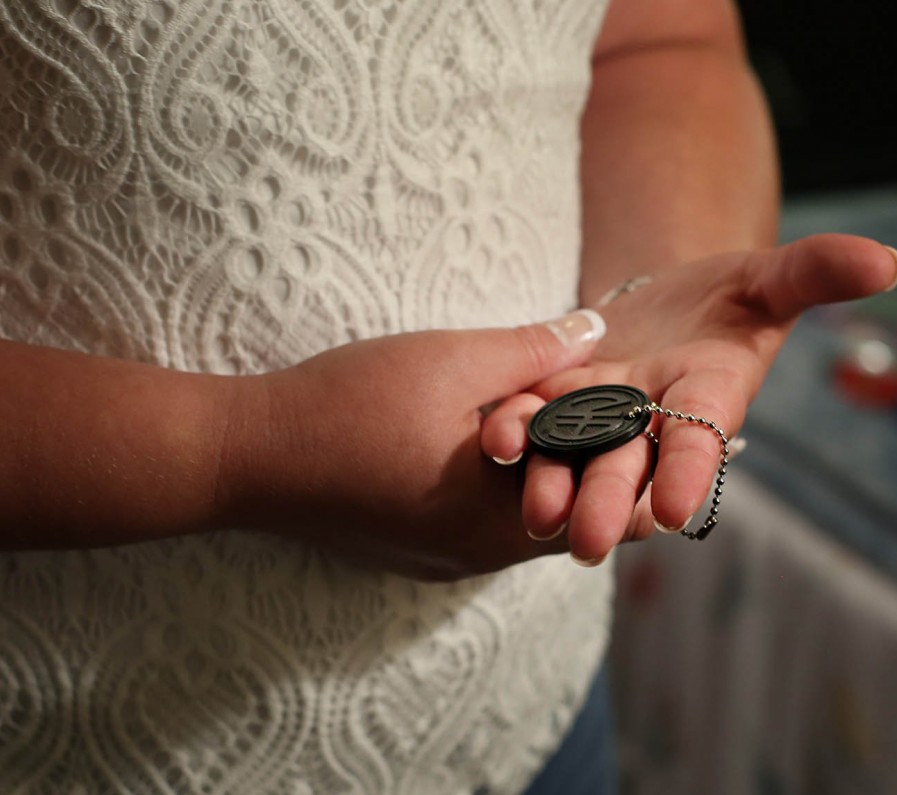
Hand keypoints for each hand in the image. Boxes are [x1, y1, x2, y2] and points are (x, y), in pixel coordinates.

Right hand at [215, 310, 604, 580]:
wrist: (248, 456)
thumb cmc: (347, 403)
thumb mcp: (450, 359)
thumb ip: (533, 347)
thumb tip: (597, 328)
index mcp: (501, 520)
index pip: (603, 507)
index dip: (630, 461)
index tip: (649, 418)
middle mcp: (481, 557)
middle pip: (568, 516)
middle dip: (590, 464)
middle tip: (609, 411)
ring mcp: (446, 562)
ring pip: (525, 522)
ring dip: (546, 474)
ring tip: (559, 419)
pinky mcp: (417, 555)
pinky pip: (484, 527)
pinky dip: (504, 491)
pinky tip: (496, 447)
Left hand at [481, 234, 896, 562]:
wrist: (662, 304)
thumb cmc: (727, 297)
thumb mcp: (768, 279)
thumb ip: (814, 273)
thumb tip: (886, 260)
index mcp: (706, 402)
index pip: (699, 444)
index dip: (686, 473)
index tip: (672, 509)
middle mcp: (650, 424)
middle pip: (627, 467)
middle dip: (607, 501)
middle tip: (585, 540)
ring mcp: (597, 418)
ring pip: (572, 456)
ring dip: (551, 480)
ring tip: (534, 506)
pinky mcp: (552, 400)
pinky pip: (532, 421)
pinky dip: (514, 432)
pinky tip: (495, 438)